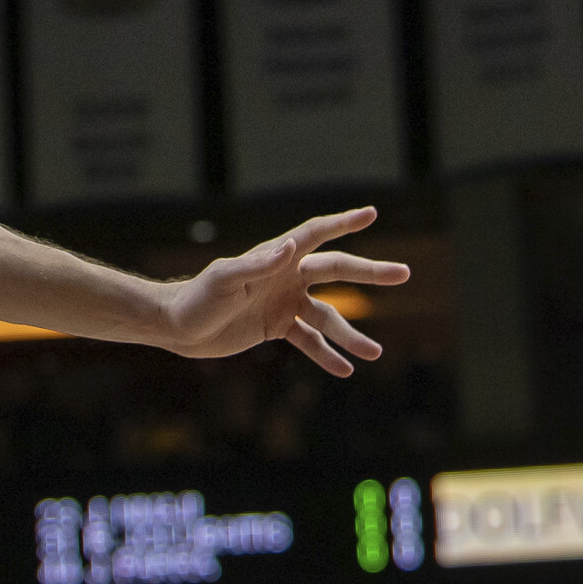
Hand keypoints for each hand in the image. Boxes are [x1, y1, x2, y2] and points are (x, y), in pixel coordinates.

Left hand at [157, 206, 407, 376]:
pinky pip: (309, 341)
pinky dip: (326, 355)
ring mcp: (283, 301)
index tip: (371, 213)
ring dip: (351, 334)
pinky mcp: (276, 326)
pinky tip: (345, 370)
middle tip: (404, 274)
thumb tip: (289, 248)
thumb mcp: (225, 280)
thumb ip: (256, 264)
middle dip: (370, 272)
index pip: (315, 234)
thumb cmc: (198, 297)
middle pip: (336, 271)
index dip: (343, 222)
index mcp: (275, 257)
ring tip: (375, 353)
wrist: (179, 327)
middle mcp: (285, 276)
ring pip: (327, 316)